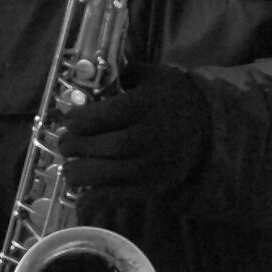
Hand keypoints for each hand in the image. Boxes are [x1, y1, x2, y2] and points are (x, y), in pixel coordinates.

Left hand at [57, 65, 211, 195]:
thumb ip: (122, 73)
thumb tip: (87, 76)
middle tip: (63, 145)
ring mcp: (153, 165)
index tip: (68, 121)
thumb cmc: (172, 97)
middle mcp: (150, 137)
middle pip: (105, 147)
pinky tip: (82, 195)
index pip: (105, 116)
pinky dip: (97, 198)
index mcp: (147, 106)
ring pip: (110, 174)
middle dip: (76, 147)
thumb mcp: (152, 75)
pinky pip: (121, 196)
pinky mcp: (154, 186)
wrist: (207, 127)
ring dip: (81, 174)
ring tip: (69, 169)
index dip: (78, 120)